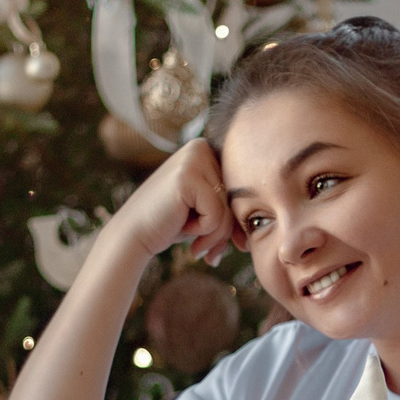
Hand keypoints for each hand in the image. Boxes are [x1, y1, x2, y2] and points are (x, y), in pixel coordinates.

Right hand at [104, 139, 234, 263]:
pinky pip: (216, 213)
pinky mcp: (187, 176)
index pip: (240, 189)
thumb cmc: (172, 224)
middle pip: (236, 197)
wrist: (133, 235)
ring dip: (215, 236)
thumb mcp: (208, 209)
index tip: (229, 245)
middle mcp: (201, 147)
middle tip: (209, 252)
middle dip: (226, 231)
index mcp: (207, 149)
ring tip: (195, 244)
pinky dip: (203, 230)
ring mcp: (193, 158)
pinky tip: (181, 227)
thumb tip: (266, 217)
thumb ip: (233, 204)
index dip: (236, 221)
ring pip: (228, 208)